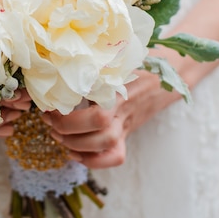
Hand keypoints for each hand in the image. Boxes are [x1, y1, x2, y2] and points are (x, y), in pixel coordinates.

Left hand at [42, 69, 178, 169]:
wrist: (169, 73)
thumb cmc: (138, 60)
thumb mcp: (115, 56)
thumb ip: (93, 59)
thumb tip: (58, 61)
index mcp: (119, 84)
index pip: (95, 104)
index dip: (68, 112)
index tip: (49, 105)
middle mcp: (124, 105)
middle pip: (100, 126)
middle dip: (68, 128)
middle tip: (49, 120)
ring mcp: (127, 122)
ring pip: (106, 143)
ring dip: (76, 144)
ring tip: (57, 135)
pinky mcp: (127, 134)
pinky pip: (115, 156)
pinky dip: (92, 161)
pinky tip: (74, 153)